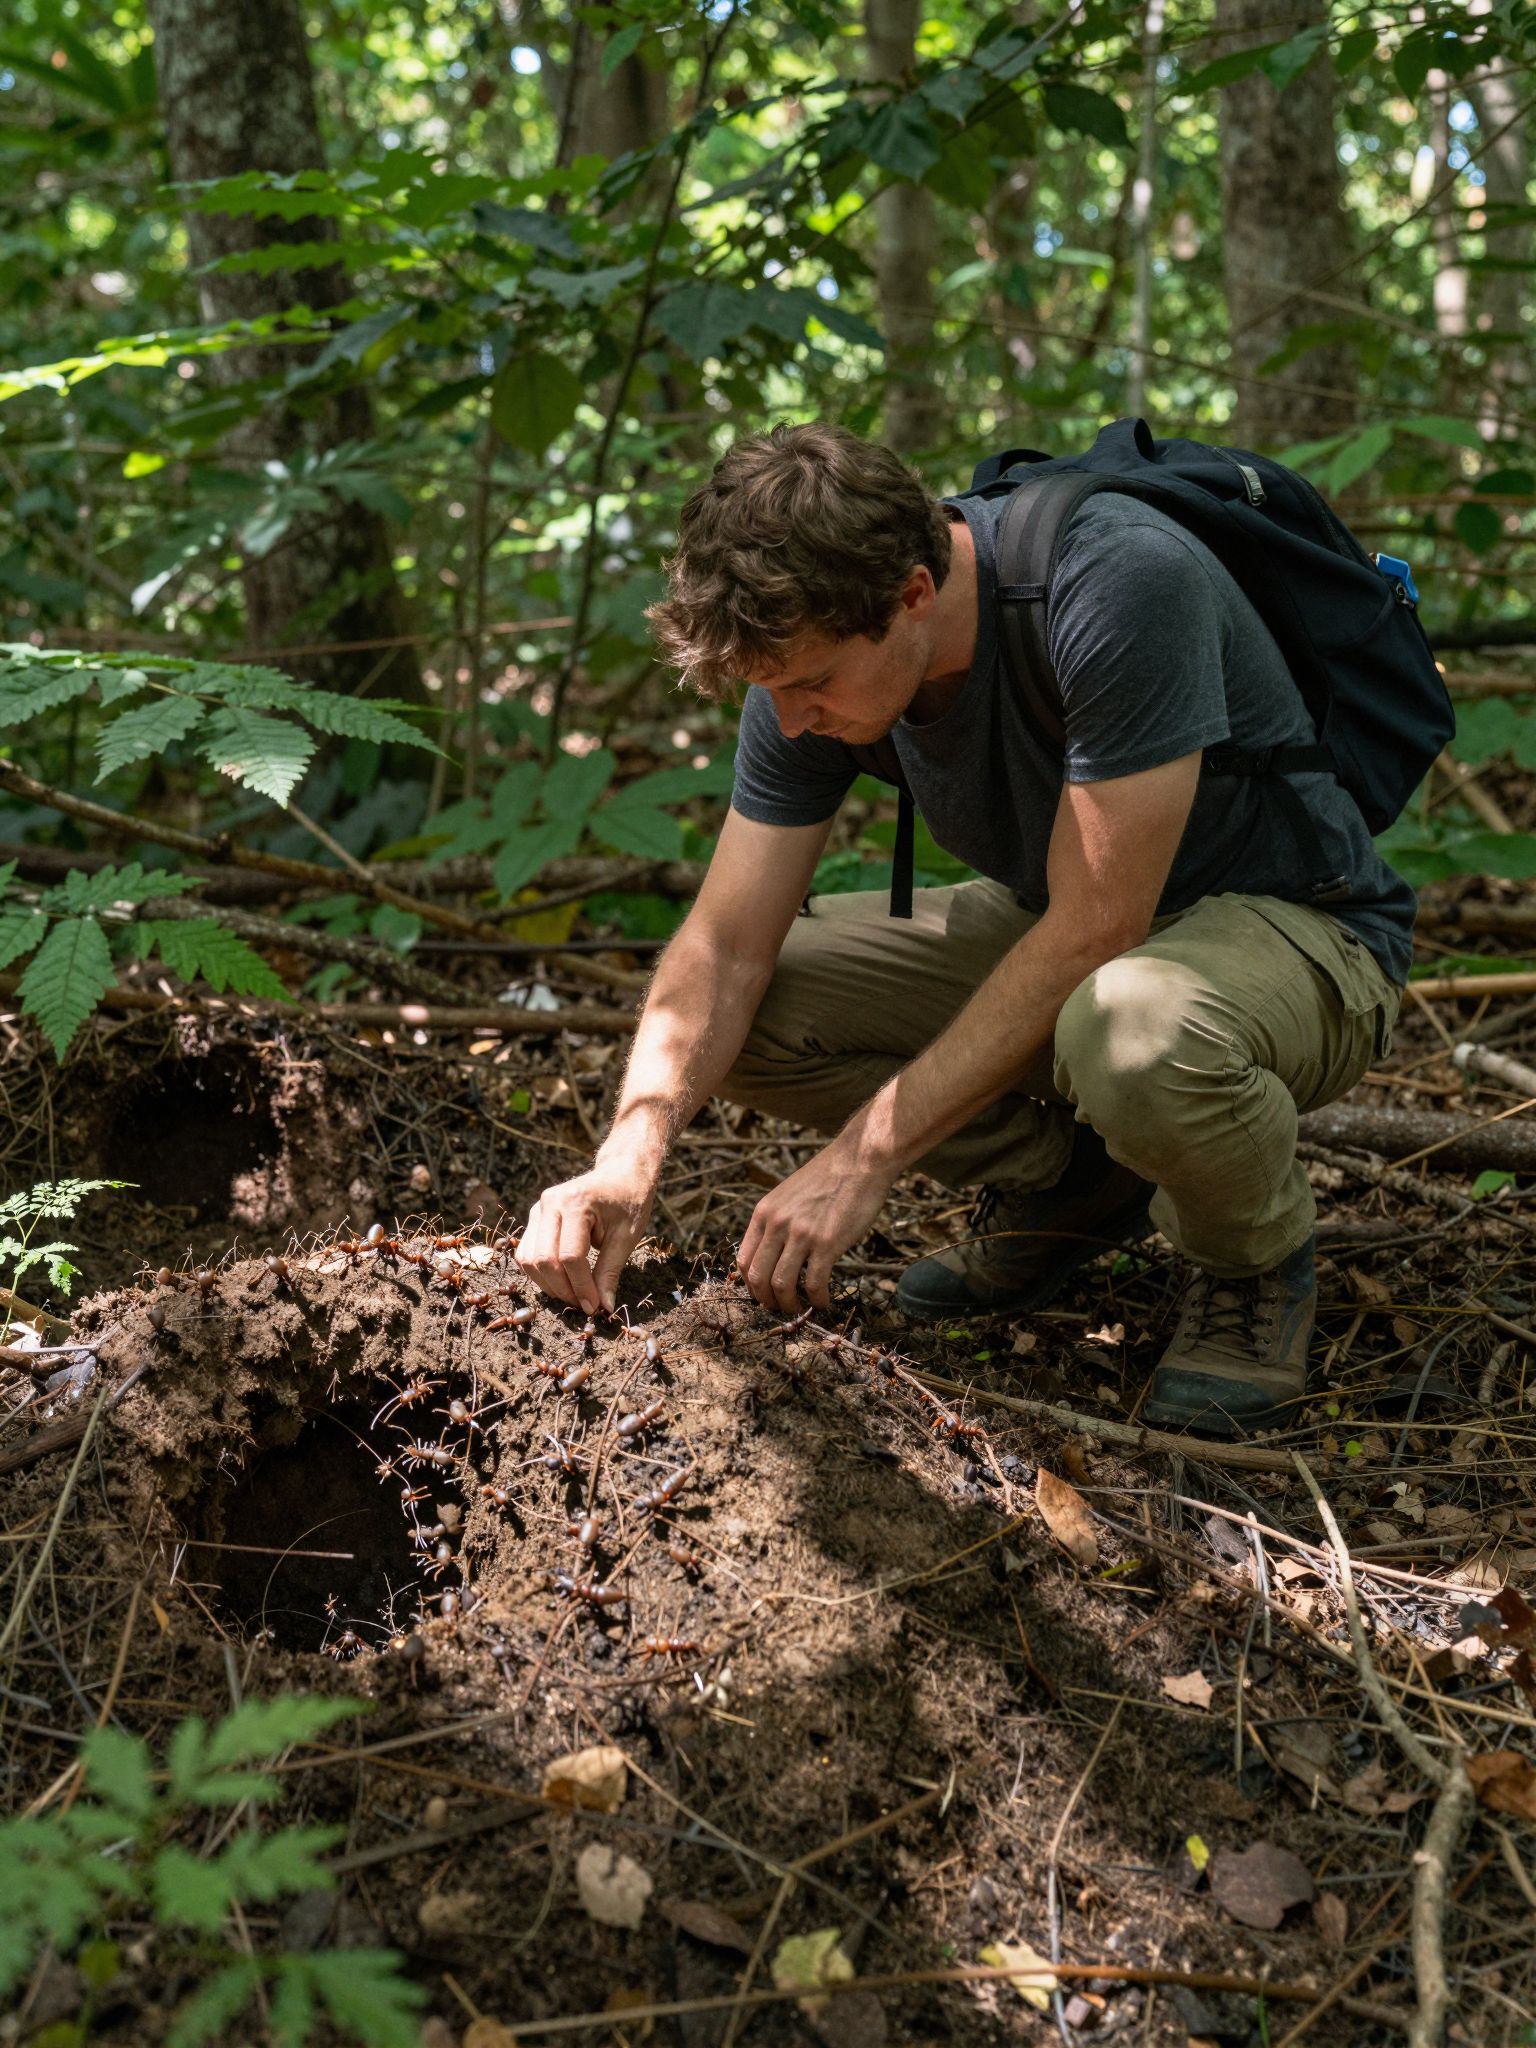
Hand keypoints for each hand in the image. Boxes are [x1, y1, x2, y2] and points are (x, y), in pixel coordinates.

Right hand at [517, 1164, 654, 1313]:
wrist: (621, 1174)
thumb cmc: (629, 1202)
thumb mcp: (626, 1237)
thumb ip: (610, 1272)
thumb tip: (603, 1308)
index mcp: (576, 1202)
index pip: (570, 1256)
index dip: (581, 1287)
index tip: (595, 1307)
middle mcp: (550, 1203)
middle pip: (544, 1259)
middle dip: (563, 1290)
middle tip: (584, 1305)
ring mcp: (539, 1208)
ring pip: (529, 1259)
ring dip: (549, 1285)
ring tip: (574, 1295)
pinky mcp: (535, 1217)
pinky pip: (527, 1252)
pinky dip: (540, 1273)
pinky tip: (562, 1282)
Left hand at [736, 1142, 894, 1312]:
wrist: (859, 1161)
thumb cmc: (828, 1179)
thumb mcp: (789, 1196)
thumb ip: (777, 1222)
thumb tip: (774, 1255)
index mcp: (764, 1213)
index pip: (743, 1260)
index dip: (751, 1285)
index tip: (763, 1294)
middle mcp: (777, 1224)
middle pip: (758, 1278)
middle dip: (767, 1301)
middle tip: (780, 1308)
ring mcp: (801, 1234)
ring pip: (781, 1285)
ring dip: (789, 1305)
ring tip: (801, 1308)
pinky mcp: (827, 1243)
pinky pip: (814, 1284)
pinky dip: (817, 1300)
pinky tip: (823, 1301)